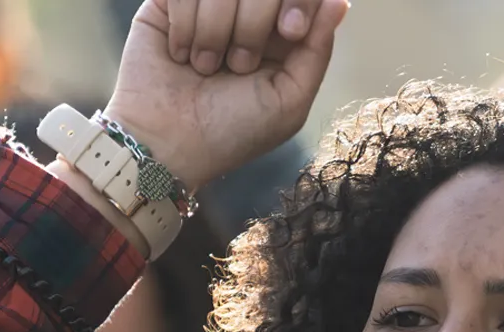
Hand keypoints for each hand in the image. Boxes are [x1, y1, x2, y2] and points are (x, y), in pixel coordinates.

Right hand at [103, 0, 349, 191]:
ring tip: (204, 68)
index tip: (290, 31)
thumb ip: (317, 50)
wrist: (164, 144)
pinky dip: (185, 25)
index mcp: (280, 32)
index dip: (298, 0)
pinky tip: (180, 54)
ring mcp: (207, 6)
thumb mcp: (288, 101)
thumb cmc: (230, 131)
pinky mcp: (168, 3)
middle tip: (239, 63)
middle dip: (254, 23)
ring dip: (215, 30)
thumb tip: (339, 1)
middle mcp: (245, 12)